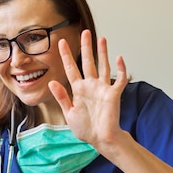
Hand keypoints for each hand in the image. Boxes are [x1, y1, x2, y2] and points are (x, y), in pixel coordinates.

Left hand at [48, 30, 128, 155]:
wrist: (100, 140)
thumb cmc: (86, 129)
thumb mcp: (69, 113)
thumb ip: (62, 97)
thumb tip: (52, 82)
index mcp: (78, 90)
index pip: (71, 68)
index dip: (66, 55)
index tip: (60, 43)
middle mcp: (91, 86)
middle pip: (88, 62)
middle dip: (86, 47)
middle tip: (85, 32)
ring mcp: (103, 89)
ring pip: (103, 66)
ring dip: (103, 53)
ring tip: (102, 39)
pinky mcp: (113, 94)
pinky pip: (119, 79)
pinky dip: (121, 69)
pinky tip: (119, 58)